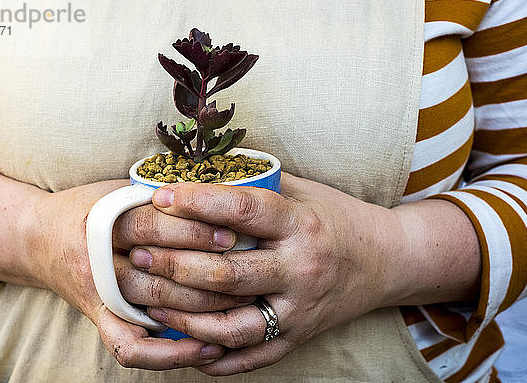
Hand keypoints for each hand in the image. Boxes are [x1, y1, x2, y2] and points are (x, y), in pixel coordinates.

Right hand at [30, 180, 255, 369]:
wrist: (37, 240)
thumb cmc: (87, 208)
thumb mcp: (116, 189)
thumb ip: (157, 195)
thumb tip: (219, 193)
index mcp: (99, 222)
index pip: (150, 224)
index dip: (193, 229)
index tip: (232, 233)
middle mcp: (96, 262)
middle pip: (157, 269)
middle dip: (208, 271)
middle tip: (248, 270)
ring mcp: (98, 296)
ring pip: (153, 310)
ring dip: (201, 312)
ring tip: (242, 307)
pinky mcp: (101, 320)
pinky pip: (132, 349)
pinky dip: (169, 355)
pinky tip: (205, 348)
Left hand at [131, 173, 402, 374]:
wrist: (387, 261)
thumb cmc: (337, 218)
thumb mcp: (304, 191)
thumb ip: (259, 184)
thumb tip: (202, 170)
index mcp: (301, 224)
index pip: (242, 210)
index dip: (196, 201)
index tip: (159, 195)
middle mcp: (301, 269)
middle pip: (227, 272)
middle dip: (175, 264)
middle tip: (139, 253)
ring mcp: (299, 309)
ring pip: (232, 322)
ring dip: (184, 315)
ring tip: (149, 300)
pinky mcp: (299, 336)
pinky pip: (252, 355)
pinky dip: (216, 355)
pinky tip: (184, 344)